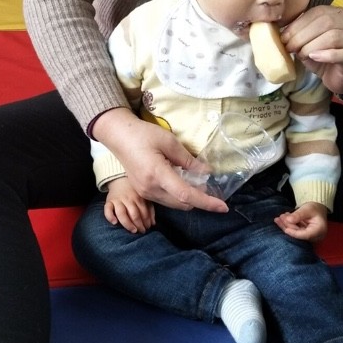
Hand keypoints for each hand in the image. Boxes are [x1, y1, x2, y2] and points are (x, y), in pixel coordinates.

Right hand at [92, 107, 227, 212]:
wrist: (118, 136)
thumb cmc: (143, 134)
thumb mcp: (169, 142)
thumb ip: (188, 160)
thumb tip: (206, 173)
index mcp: (157, 174)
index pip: (186, 195)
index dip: (207, 202)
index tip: (223, 207)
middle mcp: (150, 189)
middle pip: (182, 204)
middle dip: (199, 200)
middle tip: (209, 185)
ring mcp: (145, 192)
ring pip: (174, 204)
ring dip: (188, 198)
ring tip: (196, 181)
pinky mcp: (143, 192)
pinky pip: (165, 200)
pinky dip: (177, 196)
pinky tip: (181, 181)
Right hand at [104, 177, 155, 232]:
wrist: (119, 180)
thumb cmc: (133, 192)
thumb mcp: (143, 197)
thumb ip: (149, 209)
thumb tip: (153, 223)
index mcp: (138, 198)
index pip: (143, 212)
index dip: (146, 221)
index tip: (148, 228)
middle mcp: (128, 199)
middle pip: (134, 214)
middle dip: (139, 224)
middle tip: (141, 231)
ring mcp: (118, 200)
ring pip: (121, 213)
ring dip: (128, 223)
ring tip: (133, 230)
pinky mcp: (108, 201)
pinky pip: (107, 209)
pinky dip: (110, 216)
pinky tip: (114, 223)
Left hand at [275, 202, 328, 241]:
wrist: (318, 209)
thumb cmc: (315, 208)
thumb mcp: (307, 209)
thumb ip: (298, 215)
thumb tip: (288, 220)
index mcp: (319, 230)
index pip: (305, 235)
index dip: (294, 232)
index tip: (285, 228)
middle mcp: (315, 236)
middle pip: (298, 234)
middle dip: (288, 226)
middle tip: (279, 218)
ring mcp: (309, 236)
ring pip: (295, 233)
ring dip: (286, 225)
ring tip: (279, 217)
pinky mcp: (304, 235)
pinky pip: (295, 231)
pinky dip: (289, 225)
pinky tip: (282, 218)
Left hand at [280, 5, 342, 98]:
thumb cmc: (326, 57)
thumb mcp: (310, 42)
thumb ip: (300, 33)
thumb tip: (282, 32)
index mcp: (338, 14)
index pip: (317, 12)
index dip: (298, 24)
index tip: (284, 37)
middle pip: (325, 23)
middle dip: (302, 35)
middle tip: (290, 47)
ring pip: (333, 37)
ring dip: (311, 46)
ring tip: (301, 54)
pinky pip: (342, 54)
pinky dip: (325, 55)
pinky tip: (314, 57)